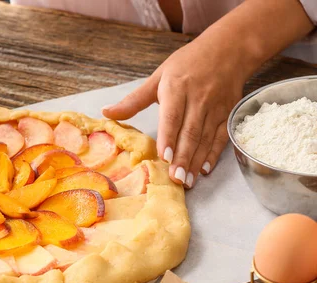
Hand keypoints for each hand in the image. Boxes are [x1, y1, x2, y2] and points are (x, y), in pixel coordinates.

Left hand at [102, 36, 246, 187]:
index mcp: (177, 87)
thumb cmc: (187, 63)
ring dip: (197, 161)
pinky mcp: (228, 112)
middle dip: (183, 157)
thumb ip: (133, 100)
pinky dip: (214, 154)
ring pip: (206, 138)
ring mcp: (216, 106)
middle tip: (175, 179)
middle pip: (190, 131)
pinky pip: (221, 137)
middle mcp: (198, 97)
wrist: (228, 49)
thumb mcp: (158, 76)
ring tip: (188, 181)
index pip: (172, 116)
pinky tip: (206, 169)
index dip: (169, 137)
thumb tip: (106, 112)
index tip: (165, 157)